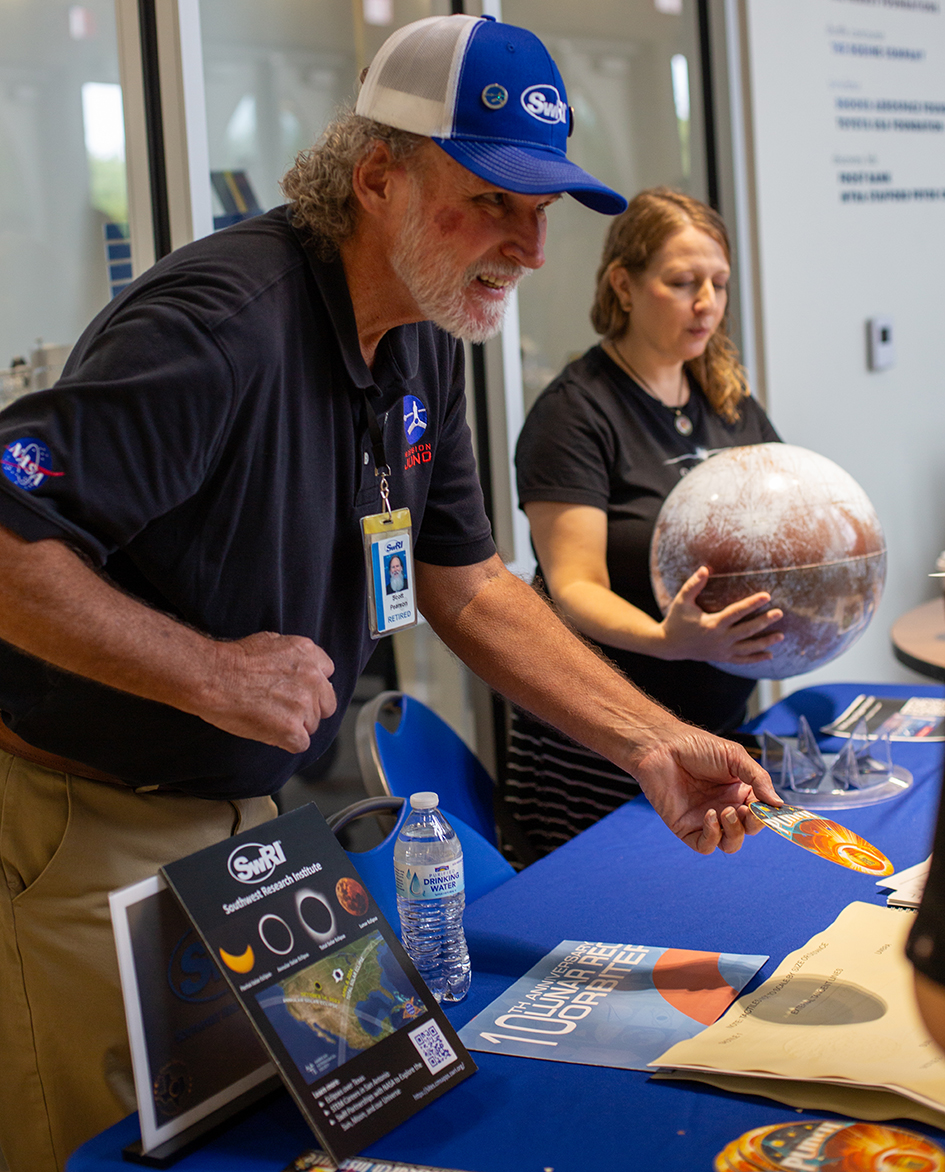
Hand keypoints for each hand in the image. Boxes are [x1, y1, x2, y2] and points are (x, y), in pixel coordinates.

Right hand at [202, 631, 336, 752]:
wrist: (213, 676)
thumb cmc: (233, 660)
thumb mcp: (273, 641)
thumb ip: (295, 656)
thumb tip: (301, 666)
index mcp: (309, 655)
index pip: (327, 675)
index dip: (312, 686)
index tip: (298, 690)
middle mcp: (313, 679)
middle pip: (326, 704)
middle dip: (309, 708)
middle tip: (285, 709)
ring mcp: (304, 705)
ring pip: (312, 725)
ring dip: (295, 726)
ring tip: (270, 718)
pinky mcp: (291, 729)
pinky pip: (301, 744)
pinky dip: (286, 742)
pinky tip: (270, 732)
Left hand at [630, 725, 781, 853]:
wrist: (661, 747)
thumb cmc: (696, 746)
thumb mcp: (735, 757)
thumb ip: (758, 780)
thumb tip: (778, 804)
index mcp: (740, 792)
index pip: (761, 812)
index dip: (768, 815)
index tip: (772, 811)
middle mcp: (725, 808)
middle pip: (749, 830)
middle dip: (752, 823)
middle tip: (744, 808)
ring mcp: (706, 820)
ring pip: (731, 844)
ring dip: (735, 833)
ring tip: (726, 811)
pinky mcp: (686, 828)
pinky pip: (706, 845)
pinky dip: (713, 836)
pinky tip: (710, 816)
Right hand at [660, 566, 783, 664]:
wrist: (669, 645)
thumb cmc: (676, 619)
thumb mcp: (682, 601)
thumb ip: (693, 585)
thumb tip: (705, 568)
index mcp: (712, 624)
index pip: (736, 612)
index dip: (752, 603)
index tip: (767, 595)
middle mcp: (720, 639)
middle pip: (747, 630)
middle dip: (764, 622)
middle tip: (780, 613)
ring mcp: (722, 651)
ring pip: (748, 648)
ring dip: (765, 642)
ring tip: (781, 636)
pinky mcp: (722, 657)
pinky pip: (742, 660)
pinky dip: (756, 658)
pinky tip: (770, 655)